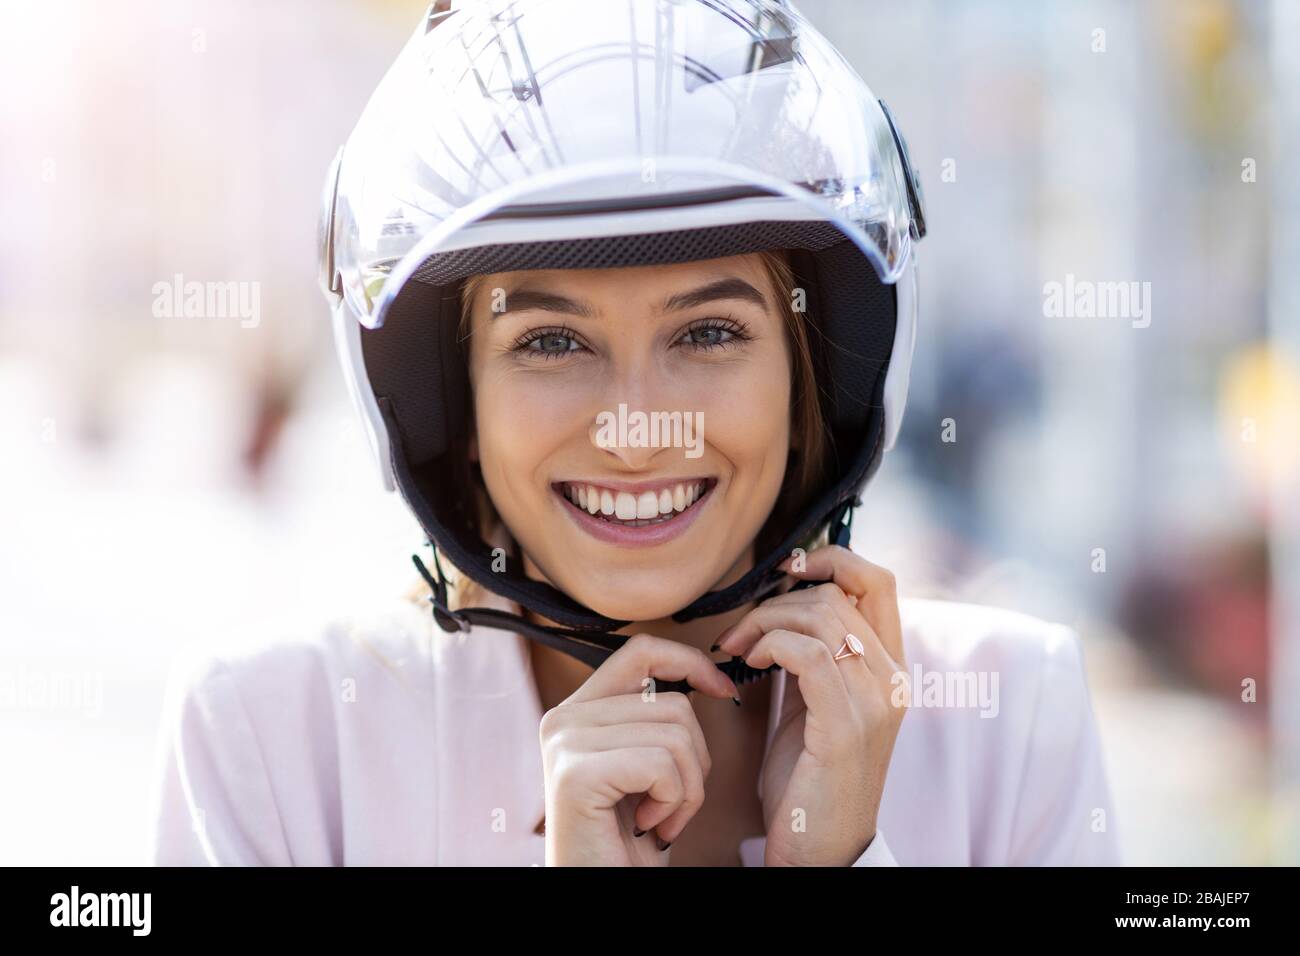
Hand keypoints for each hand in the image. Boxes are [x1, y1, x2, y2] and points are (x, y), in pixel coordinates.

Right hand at [539, 633, 738, 865]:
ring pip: (675, 734)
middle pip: (673, 703)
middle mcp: (562, 719)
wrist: (602, 890)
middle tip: (671, 805)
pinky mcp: (576, 773)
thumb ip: (655, 718)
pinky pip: (662, 765)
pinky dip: (673, 802)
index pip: (641, 651)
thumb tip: (707, 675)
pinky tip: (647, 826)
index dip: (690, 661)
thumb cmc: (630, 841)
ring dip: (687, 789)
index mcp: (577, 711)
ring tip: (659, 819)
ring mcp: (565, 743)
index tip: (723, 690)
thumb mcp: (646, 767)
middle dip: (695, 761)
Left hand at [715, 544, 908, 865]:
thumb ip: (811, 652)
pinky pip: (807, 653)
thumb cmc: (808, 776)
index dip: (832, 559)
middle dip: (777, 600)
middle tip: (741, 630)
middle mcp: (892, 679)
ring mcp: (875, 702)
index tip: (787, 570)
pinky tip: (751, 663)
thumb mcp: (815, 700)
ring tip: (740, 648)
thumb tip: (781, 600)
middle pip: (837, 595)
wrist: (818, 847)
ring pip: (821, 617)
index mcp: (890, 667)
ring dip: (765, 621)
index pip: (878, 581)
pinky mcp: (846, 725)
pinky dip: (771, 644)